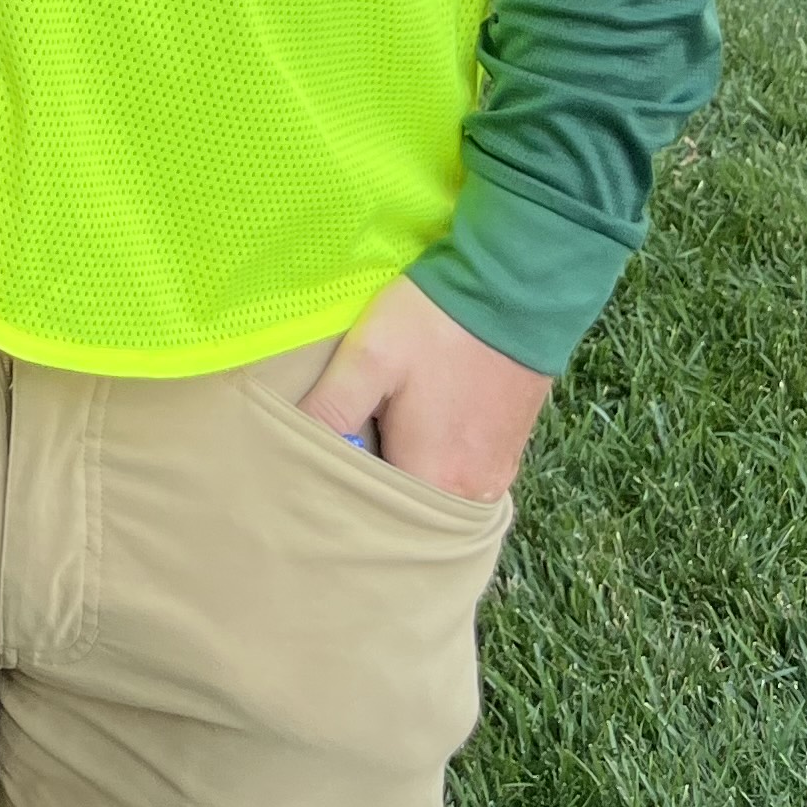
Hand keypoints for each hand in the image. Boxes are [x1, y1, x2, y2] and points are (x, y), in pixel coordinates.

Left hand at [296, 275, 552, 503]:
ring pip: (435, 497)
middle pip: (409, 513)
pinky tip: (410, 440)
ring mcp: (496, 475)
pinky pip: (461, 478)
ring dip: (404, 479)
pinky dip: (434, 468)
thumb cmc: (435, 323)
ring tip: (368, 451)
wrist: (515, 288)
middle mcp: (471, 492)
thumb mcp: (368, 357)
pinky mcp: (509, 453)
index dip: (342, 498)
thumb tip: (291, 452)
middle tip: (336, 465)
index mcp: (434, 479)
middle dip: (372, 496)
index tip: (315, 476)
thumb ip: (330, 409)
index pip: (376, 518)